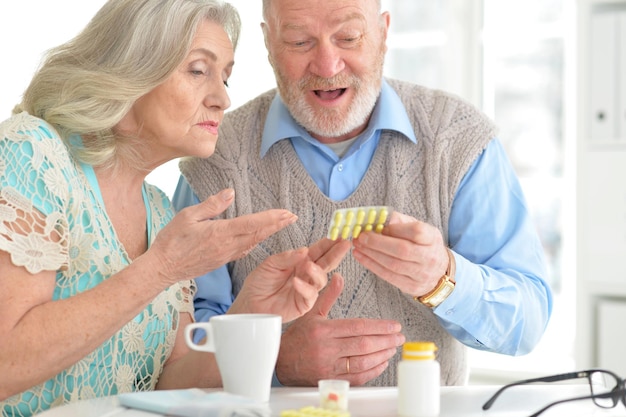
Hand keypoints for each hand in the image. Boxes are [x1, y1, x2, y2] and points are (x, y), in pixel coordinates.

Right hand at [149, 189, 297, 284]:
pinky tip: (259, 238)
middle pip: (258, 234)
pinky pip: (243, 250)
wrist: (163, 268)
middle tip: (293, 217)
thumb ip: (211, 205)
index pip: (252, 224)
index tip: (286, 213)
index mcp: (221, 233)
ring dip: (269, 233)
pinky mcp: (221, 261)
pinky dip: (255, 242)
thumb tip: (230, 193)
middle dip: (277, 225)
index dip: (271, 218)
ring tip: (281, 225)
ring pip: (253, 243)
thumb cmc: (172, 240)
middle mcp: (227, 246)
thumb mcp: (188, 216)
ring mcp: (226, 255)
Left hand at [230, 238, 350, 321]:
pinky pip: (310, 295)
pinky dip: (304, 287)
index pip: (318, 250)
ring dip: (317, 271)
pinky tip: (296, 282)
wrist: (250, 302)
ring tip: (309, 265)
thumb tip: (304, 250)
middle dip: (336, 253)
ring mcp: (307, 289)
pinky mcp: (303, 304)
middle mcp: (306, 274)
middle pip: (326, 263)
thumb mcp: (270, 264)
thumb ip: (287, 257)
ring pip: (321, 279)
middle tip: (344, 243)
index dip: (329, 243)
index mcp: (300, 261)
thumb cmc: (259, 282)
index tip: (338, 235)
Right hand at [275, 274, 404, 385]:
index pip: (358, 327)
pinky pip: (357, 377)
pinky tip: (382, 362)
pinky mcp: (330, 379)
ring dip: (382, 355)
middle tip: (400, 337)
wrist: (280, 361)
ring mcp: (329, 366)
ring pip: (362, 362)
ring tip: (393, 348)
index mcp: (323, 330)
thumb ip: (329, 296)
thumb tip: (339, 277)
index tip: (394, 325)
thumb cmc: (297, 337)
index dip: (379, 326)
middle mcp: (326, 348)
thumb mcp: (312, 313)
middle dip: (386, 340)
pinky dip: (372, 370)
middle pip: (363, 344)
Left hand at [351, 211, 449, 296]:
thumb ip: (399, 221)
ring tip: (358, 246)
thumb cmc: (422, 244)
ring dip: (371, 255)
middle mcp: (430, 257)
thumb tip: (379, 218)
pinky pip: (389, 276)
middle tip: (361, 237)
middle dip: (378, 243)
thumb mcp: (417, 228)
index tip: (378, 226)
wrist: (438, 271)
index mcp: (432, 238)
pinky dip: (372, 266)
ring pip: (393, 265)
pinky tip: (362, 257)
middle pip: (402, 250)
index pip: (416, 231)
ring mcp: (422, 274)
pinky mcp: (412, 286)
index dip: (395, 229)